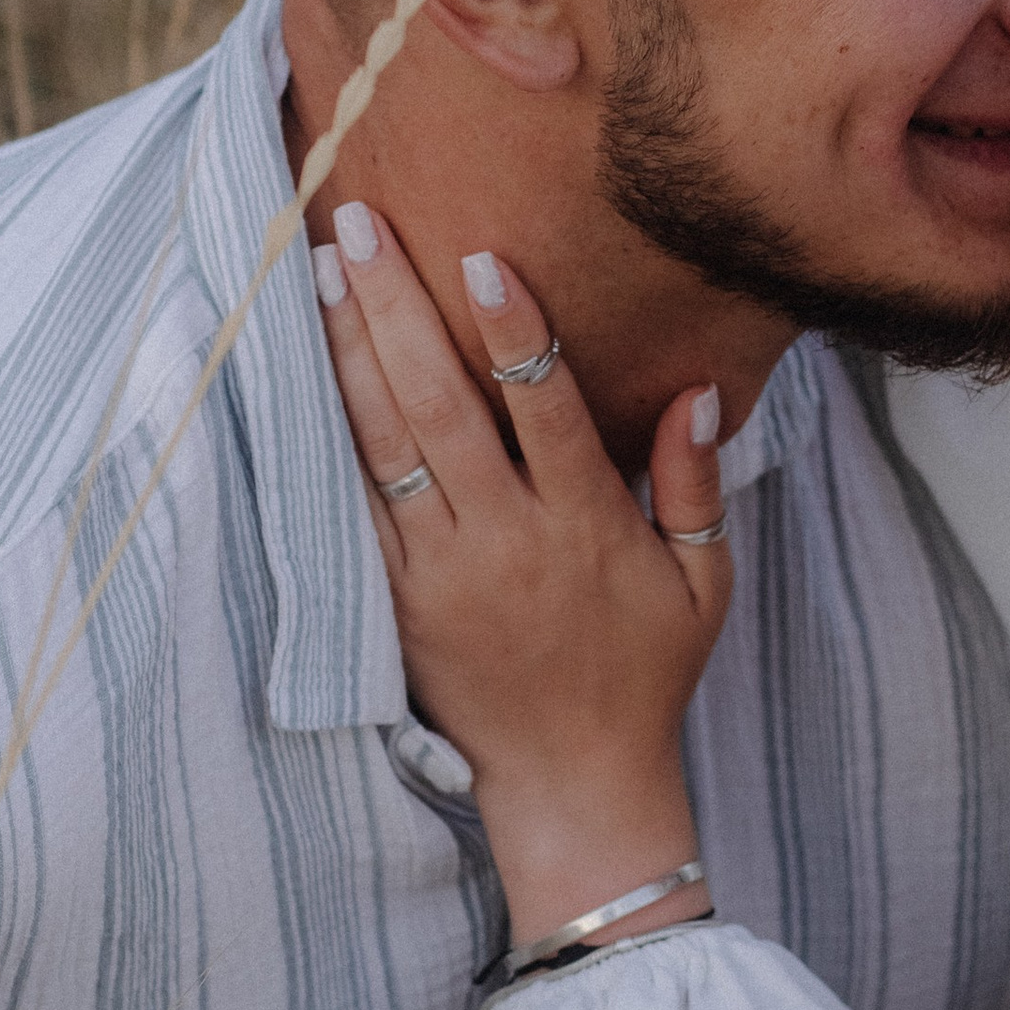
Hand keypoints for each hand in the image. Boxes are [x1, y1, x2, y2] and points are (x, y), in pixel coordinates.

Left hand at [315, 204, 730, 947]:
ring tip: (315, 274)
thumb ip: (696, 487)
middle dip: (395, 309)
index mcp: (586, 527)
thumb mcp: (703, 584)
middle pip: (441, 406)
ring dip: (348, 354)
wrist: (572, 781)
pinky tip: (306, 374)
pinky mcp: (398, 600)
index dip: (515, 329)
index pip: (547, 408)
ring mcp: (442, 571)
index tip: (480, 257)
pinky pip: (354, 505)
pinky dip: (328, 436)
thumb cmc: (646, 673)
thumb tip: (696, 394)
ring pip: (384, 445)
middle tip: (356, 228)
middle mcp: (507, 539)